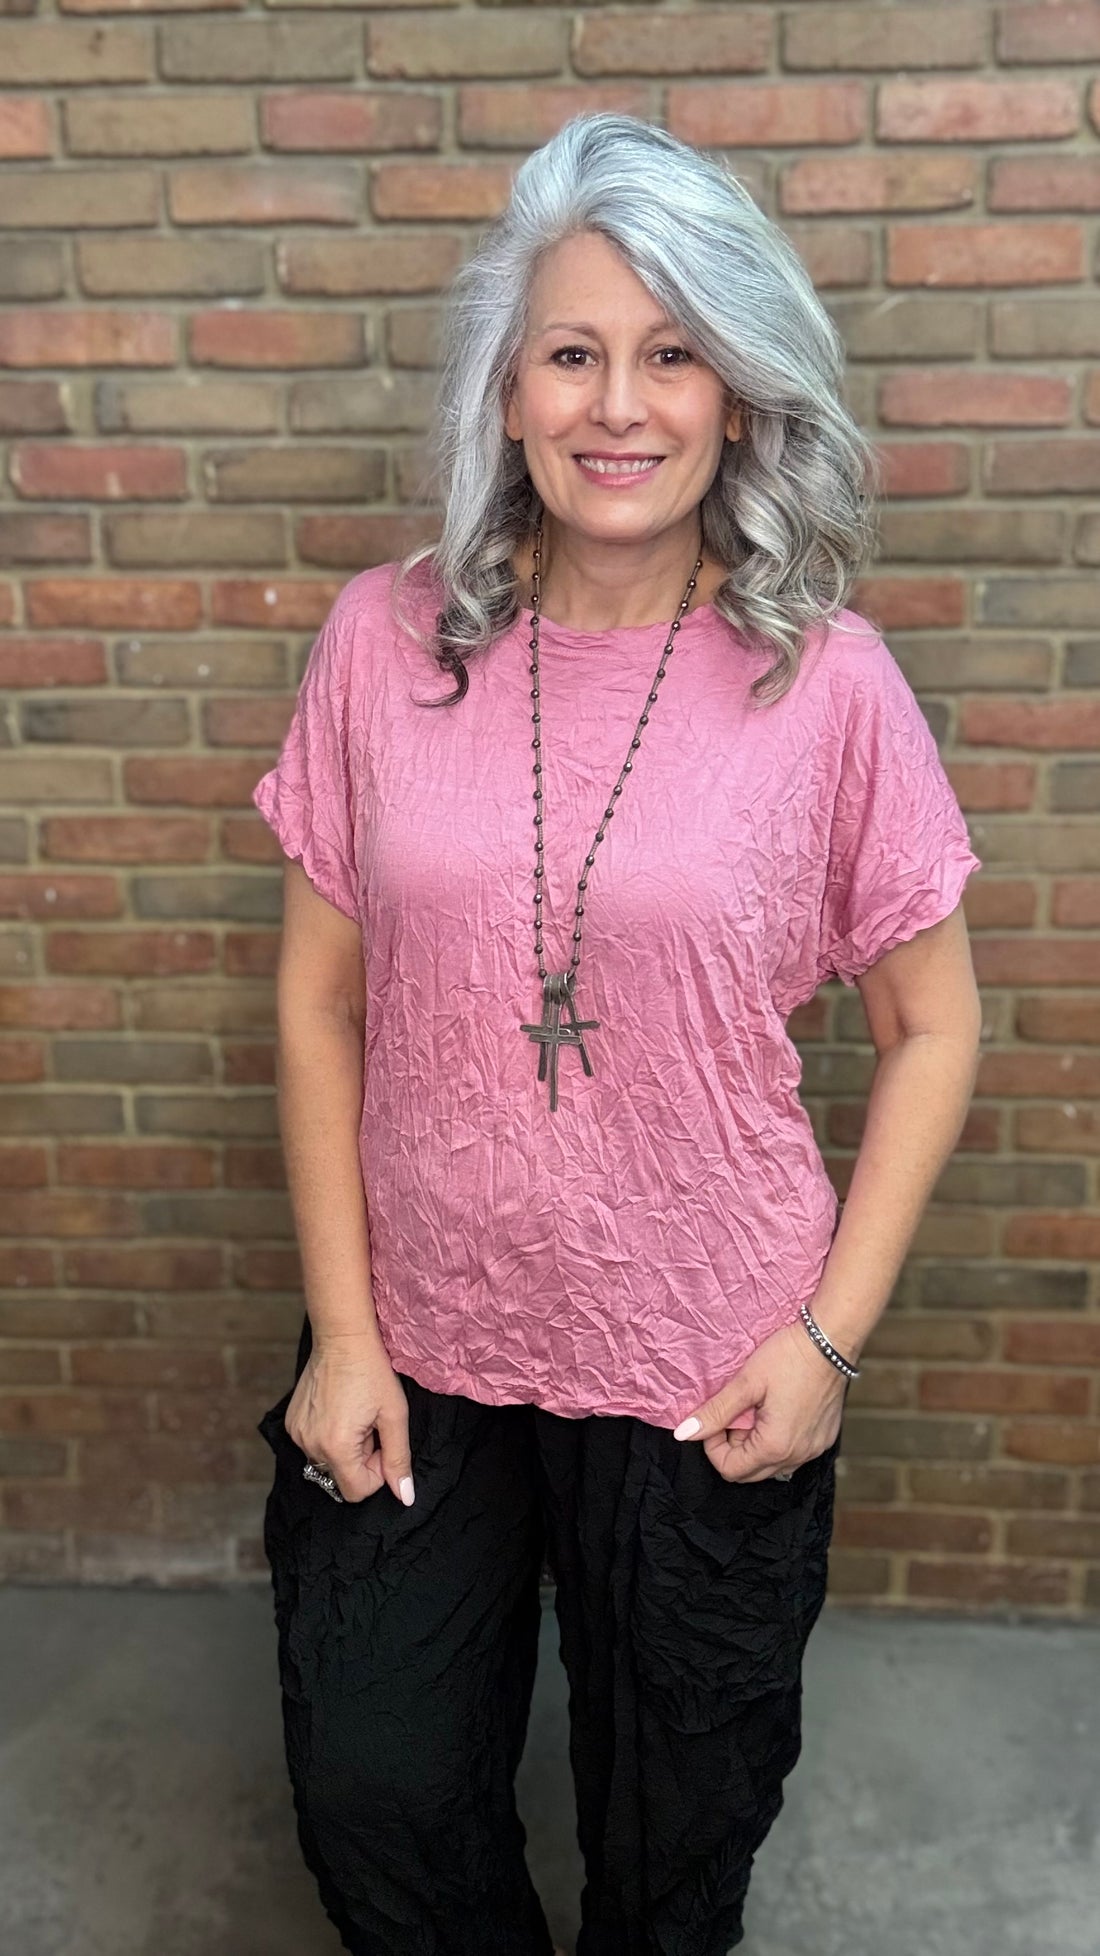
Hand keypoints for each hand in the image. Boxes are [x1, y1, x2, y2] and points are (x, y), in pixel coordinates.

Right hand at [285, 1332, 414, 1506]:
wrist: (342, 1337)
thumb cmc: (372, 1371)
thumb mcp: (394, 1415)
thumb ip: (399, 1459)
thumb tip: (404, 1497)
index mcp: (336, 1447)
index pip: (357, 1492)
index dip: (376, 1473)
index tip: (381, 1441)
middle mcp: (309, 1445)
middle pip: (341, 1478)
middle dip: (361, 1459)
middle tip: (369, 1425)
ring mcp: (296, 1434)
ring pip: (328, 1463)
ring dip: (345, 1448)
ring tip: (354, 1415)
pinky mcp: (291, 1422)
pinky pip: (314, 1446)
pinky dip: (329, 1437)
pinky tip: (339, 1410)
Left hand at [672, 1319, 847, 1482]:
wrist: (831, 1340)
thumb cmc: (789, 1357)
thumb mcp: (746, 1383)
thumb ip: (715, 1412)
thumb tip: (684, 1433)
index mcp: (775, 1447)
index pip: (730, 1470)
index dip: (714, 1446)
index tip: (716, 1418)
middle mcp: (798, 1456)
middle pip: (751, 1472)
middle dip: (733, 1446)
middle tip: (734, 1414)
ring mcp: (814, 1449)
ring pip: (772, 1464)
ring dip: (754, 1444)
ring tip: (755, 1410)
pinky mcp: (824, 1438)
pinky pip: (792, 1453)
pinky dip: (776, 1440)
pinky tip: (775, 1411)